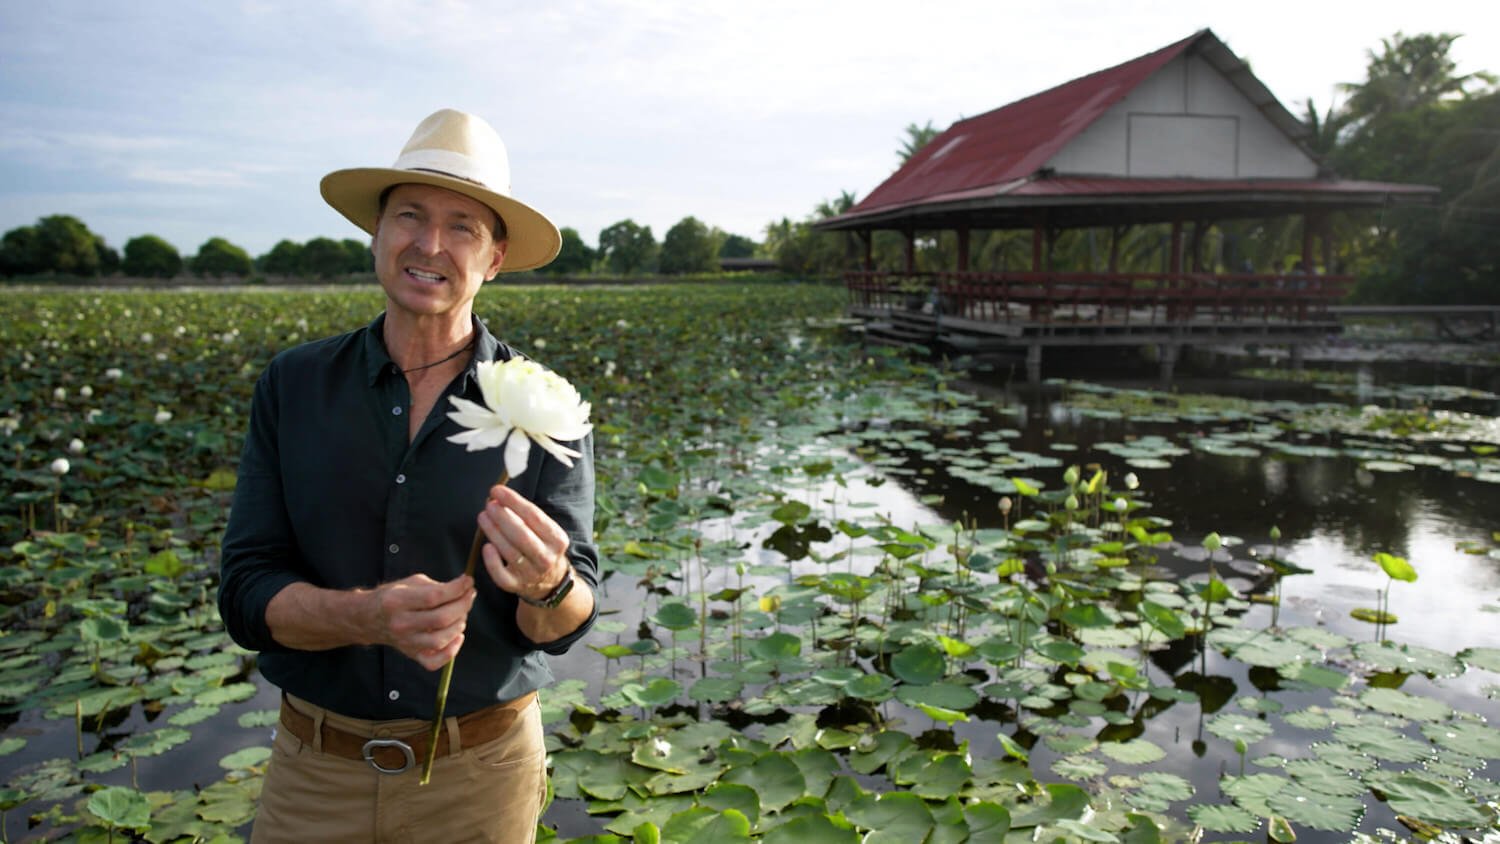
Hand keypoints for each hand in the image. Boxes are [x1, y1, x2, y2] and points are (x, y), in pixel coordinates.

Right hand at [372, 573, 475, 670]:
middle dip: (463, 605)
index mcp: (397, 601)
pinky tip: (456, 636)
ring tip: (461, 614)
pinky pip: (434, 662)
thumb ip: (436, 586)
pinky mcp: (411, 654)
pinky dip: (451, 651)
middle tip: (469, 595)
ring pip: (441, 640)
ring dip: (459, 625)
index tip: (468, 581)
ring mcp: (405, 642)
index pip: (434, 596)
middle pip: (441, 618)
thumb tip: (464, 588)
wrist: (369, 618)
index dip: (457, 588)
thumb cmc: (394, 596)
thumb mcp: (411, 583)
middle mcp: (400, 623)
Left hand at [477, 484, 570, 603]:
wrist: (549, 581)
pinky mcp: (515, 585)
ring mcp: (531, 573)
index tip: (497, 490)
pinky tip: (486, 546)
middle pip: (521, 534)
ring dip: (493, 531)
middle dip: (502, 516)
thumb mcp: (546, 532)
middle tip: (489, 504)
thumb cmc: (542, 548)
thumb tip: (500, 498)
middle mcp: (546, 557)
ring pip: (509, 551)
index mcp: (557, 540)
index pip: (534, 516)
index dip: (513, 501)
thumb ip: (526, 516)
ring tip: (483, 517)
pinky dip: (491, 560)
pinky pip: (500, 574)